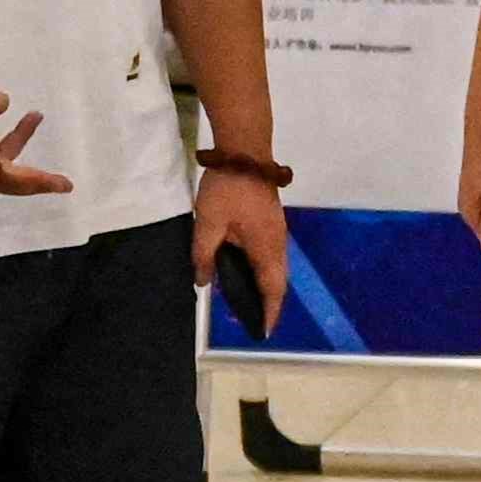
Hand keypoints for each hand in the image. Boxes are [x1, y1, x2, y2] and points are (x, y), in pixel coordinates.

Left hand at [192, 168, 287, 335]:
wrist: (245, 150)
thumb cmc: (228, 189)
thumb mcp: (208, 223)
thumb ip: (204, 255)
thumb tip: (203, 282)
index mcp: (265, 247)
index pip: (272, 288)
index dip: (268, 311)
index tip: (263, 331)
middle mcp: (277, 243)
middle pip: (277, 280)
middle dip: (268, 302)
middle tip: (252, 319)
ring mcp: (276, 230)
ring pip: (275, 266)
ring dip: (266, 285)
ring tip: (247, 298)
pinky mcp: (270, 220)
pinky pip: (270, 253)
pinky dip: (262, 268)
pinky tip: (244, 268)